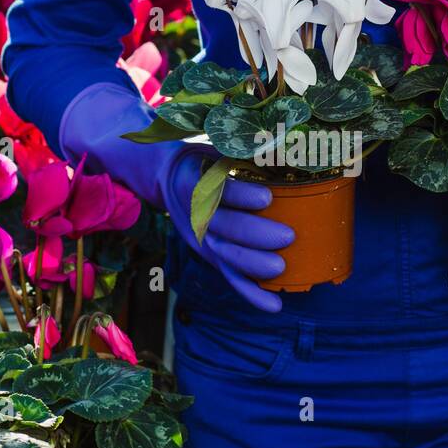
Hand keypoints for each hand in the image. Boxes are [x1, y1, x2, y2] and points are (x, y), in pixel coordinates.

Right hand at [60, 83, 293, 313]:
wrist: (159, 174)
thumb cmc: (196, 155)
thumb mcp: (209, 143)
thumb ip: (238, 146)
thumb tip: (278, 140)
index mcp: (190, 182)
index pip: (217, 192)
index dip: (242, 196)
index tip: (269, 196)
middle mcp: (191, 214)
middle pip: (222, 228)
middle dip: (255, 235)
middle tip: (288, 236)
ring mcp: (199, 238)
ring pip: (224, 256)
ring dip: (252, 266)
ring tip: (281, 270)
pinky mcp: (207, 254)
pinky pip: (228, 277)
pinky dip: (250, 293)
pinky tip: (274, 306)